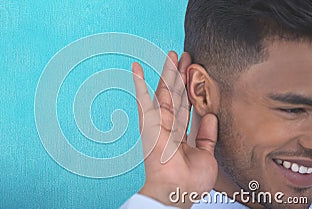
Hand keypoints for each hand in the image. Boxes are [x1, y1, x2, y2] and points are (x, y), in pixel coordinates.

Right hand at [132, 51, 217, 207]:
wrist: (179, 190)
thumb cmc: (190, 181)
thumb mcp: (207, 155)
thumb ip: (206, 136)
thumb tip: (209, 116)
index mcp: (181, 134)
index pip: (187, 105)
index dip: (191, 89)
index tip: (195, 73)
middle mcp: (169, 125)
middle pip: (177, 94)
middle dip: (181, 75)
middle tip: (186, 56)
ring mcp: (158, 122)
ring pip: (164, 92)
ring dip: (167, 73)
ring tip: (171, 54)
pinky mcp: (149, 121)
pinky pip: (143, 100)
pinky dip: (139, 84)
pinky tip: (137, 68)